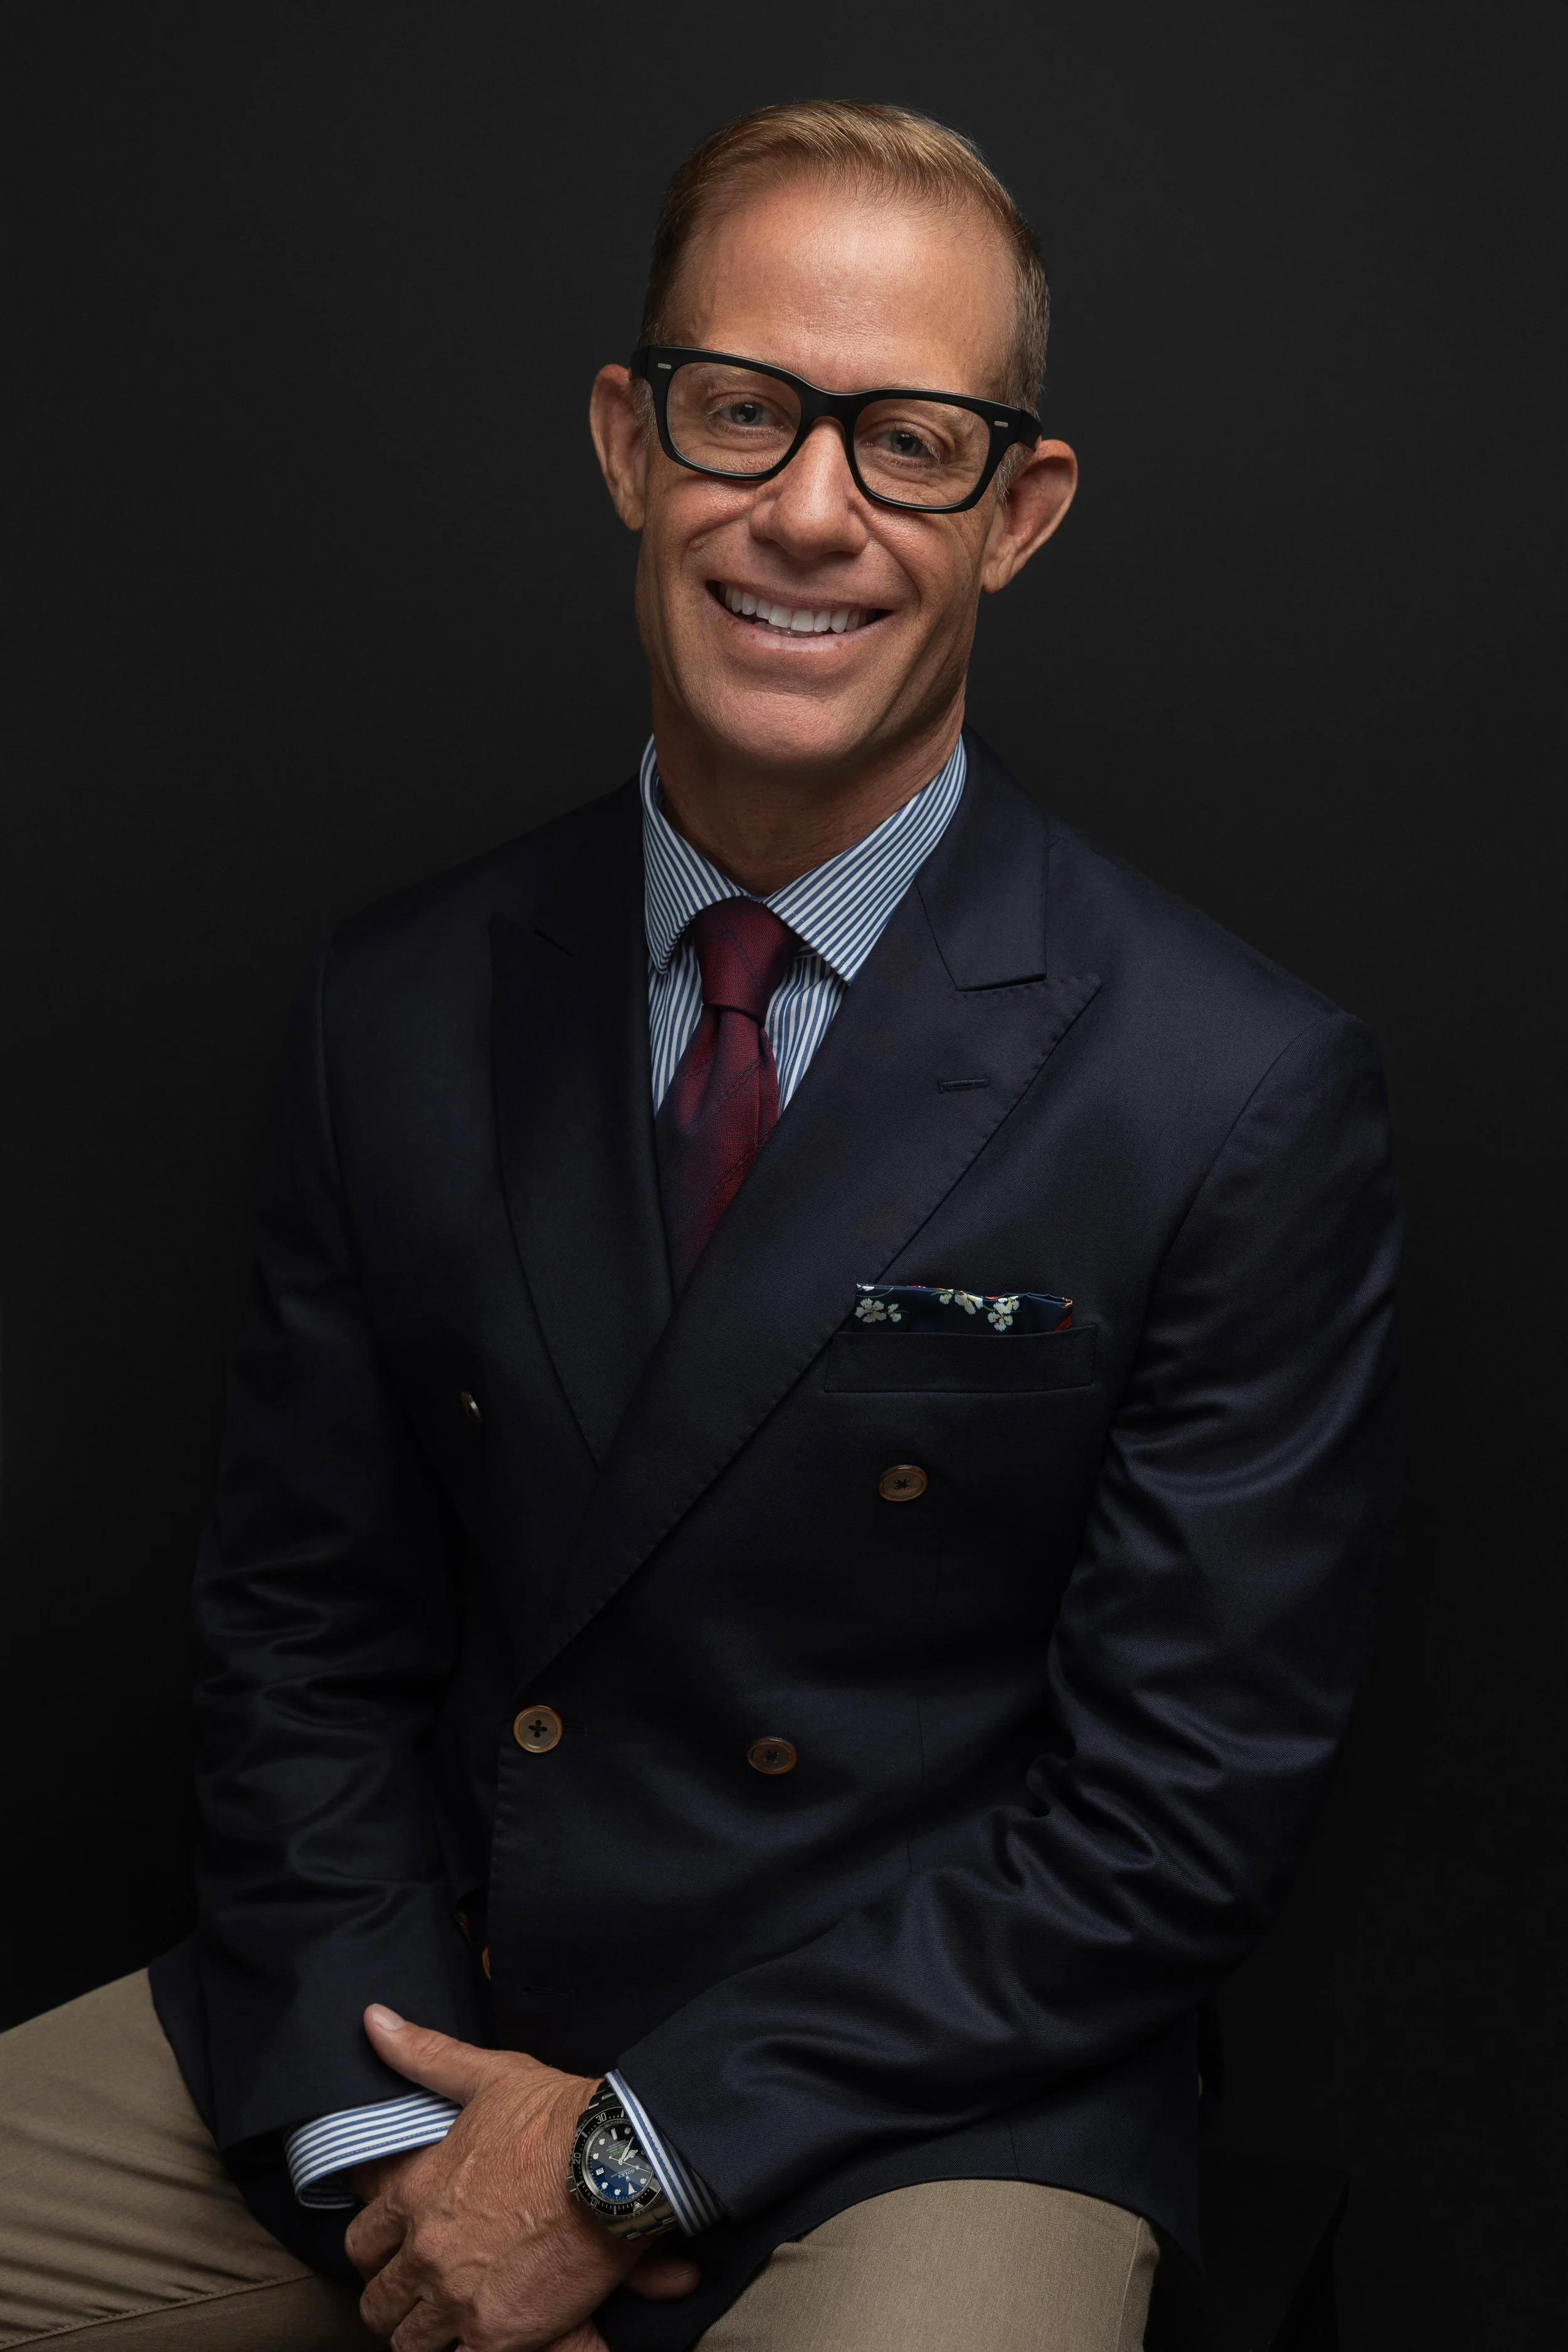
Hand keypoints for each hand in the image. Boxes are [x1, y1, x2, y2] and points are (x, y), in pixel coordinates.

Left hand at [344, 2006, 698, 2349]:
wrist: (618, 2161)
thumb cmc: (558, 2115)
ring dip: (427, 2333)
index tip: (396, 2254)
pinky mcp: (499, 2335)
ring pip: (409, 2343)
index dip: (375, 2252)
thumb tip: (373, 2020)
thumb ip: (425, 2055)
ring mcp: (458, 2298)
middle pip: (379, 2302)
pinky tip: (485, 2340)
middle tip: (423, 2294)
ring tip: (452, 2323)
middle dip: (396, 2300)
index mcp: (416, 2192)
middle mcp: (426, 2250)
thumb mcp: (489, 2076)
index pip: (361, 2243)